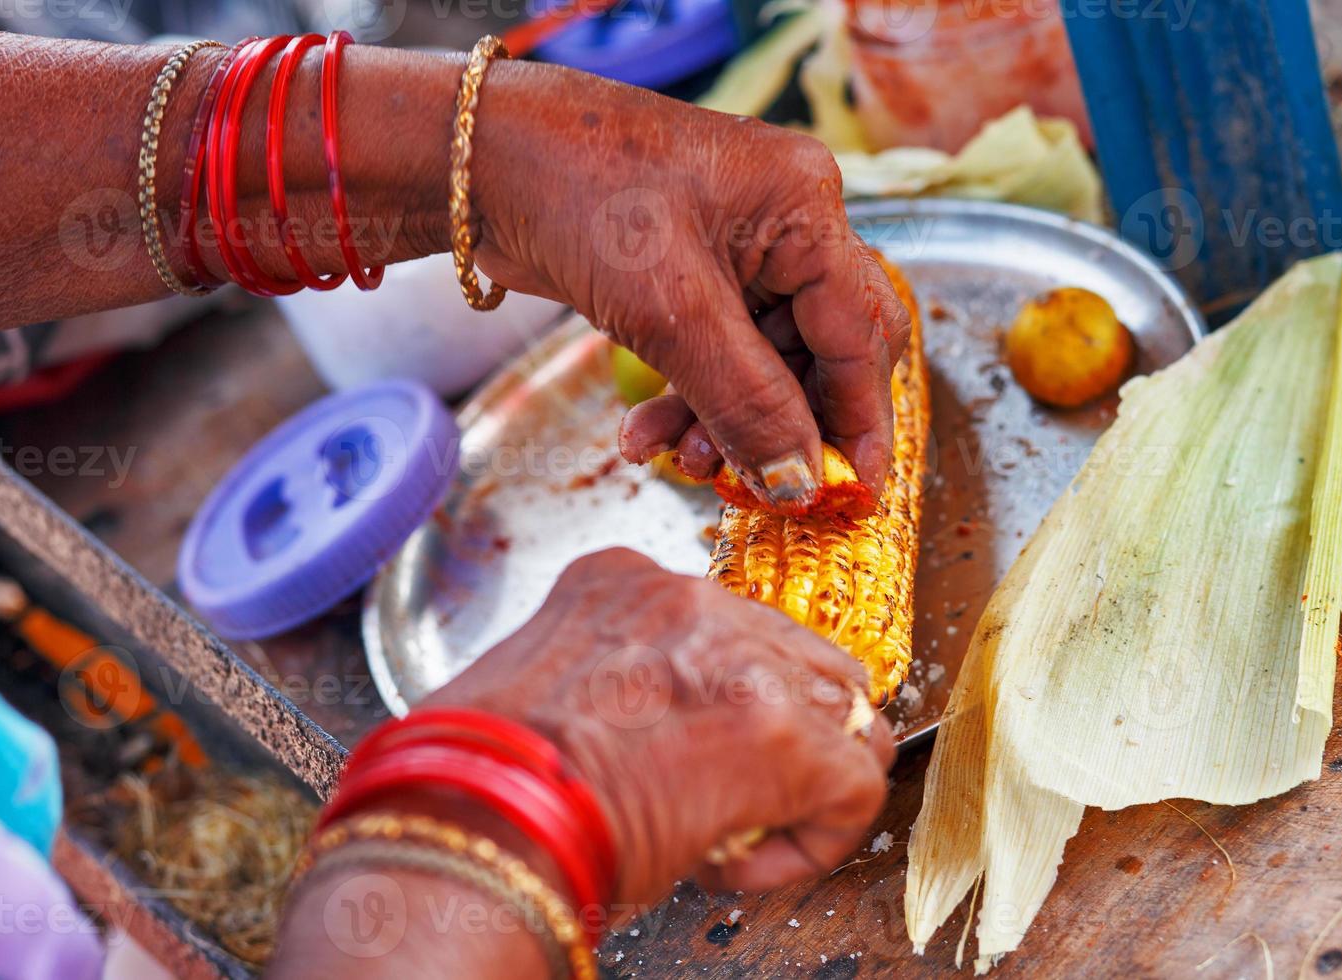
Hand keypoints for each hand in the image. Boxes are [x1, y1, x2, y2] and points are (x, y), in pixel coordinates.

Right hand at [420, 548, 895, 911]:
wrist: (470, 824)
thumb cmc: (479, 779)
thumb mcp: (541, 687)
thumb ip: (613, 679)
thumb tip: (652, 727)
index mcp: (623, 584)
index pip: (727, 627)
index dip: (726, 699)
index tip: (694, 752)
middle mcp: (689, 601)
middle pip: (796, 658)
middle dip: (782, 732)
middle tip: (734, 796)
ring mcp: (742, 658)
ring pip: (837, 714)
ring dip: (801, 782)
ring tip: (736, 835)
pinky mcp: (783, 733)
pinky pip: (853, 782)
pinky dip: (820, 834)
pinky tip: (750, 862)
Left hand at [469, 63, 911, 501]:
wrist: (480, 161)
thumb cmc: (581, 197)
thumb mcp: (672, 314)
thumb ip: (747, 404)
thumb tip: (799, 484)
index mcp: (805, 208)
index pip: (861, 333)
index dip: (859, 422)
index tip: (853, 495)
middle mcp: (784, 222)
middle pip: (816, 352)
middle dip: (781, 423)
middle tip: (756, 485)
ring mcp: (737, 246)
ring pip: (759, 362)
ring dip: (721, 420)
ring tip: (674, 458)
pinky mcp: (690, 270)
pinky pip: (714, 352)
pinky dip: (687, 397)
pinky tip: (643, 434)